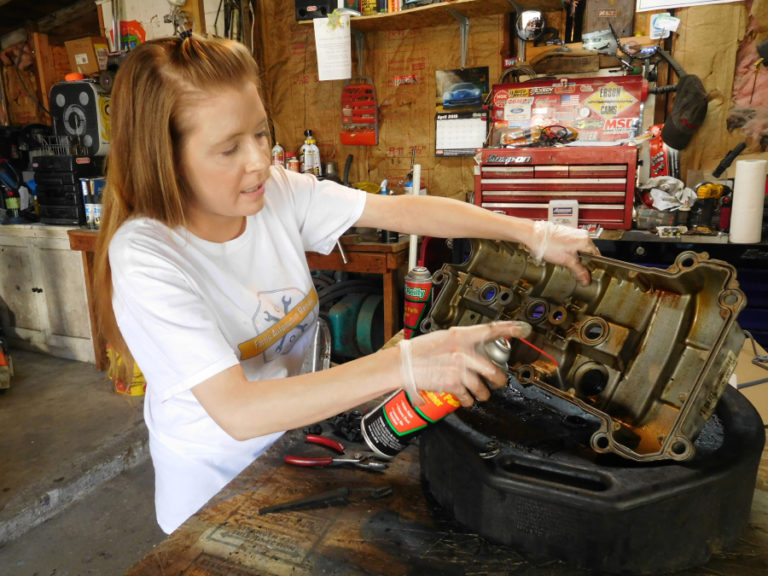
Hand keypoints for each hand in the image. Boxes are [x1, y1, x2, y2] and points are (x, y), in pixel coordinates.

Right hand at [398, 321, 531, 406]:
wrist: (403, 364)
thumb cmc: (418, 350)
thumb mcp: (442, 338)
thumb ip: (460, 342)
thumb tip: (473, 347)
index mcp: (461, 336)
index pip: (491, 330)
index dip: (510, 329)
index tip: (523, 329)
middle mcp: (463, 352)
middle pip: (493, 369)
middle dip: (499, 380)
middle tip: (499, 382)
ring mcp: (459, 369)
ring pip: (483, 387)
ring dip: (483, 394)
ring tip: (480, 394)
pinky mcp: (453, 385)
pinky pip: (468, 397)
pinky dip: (468, 401)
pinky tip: (466, 399)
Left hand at [527, 220, 599, 285]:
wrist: (535, 235)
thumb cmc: (549, 245)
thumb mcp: (567, 261)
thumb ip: (579, 271)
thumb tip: (586, 279)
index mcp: (586, 241)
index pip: (597, 256)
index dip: (593, 266)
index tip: (590, 273)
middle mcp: (582, 235)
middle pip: (590, 252)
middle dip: (585, 262)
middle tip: (580, 271)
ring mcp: (575, 233)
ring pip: (582, 248)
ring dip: (578, 256)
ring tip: (571, 263)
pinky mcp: (568, 233)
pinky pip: (575, 244)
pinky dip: (573, 251)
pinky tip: (565, 255)